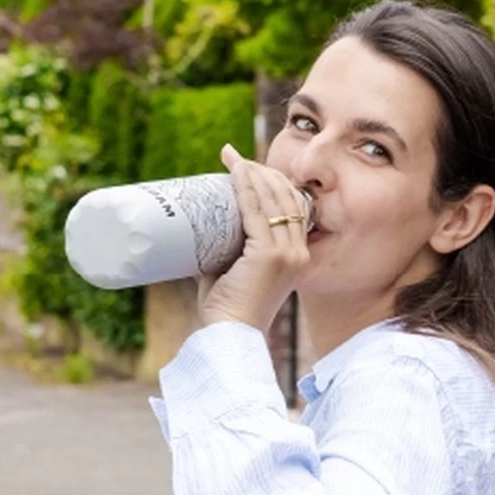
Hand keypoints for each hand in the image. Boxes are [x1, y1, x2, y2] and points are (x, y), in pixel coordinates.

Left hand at [198, 144, 309, 333]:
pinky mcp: (271, 255)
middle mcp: (299, 253)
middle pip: (287, 198)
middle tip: (234, 159)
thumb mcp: (230, 270)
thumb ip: (221, 248)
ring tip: (232, 159)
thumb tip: (195, 227)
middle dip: (261, 172)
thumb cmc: (226, 309)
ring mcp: (288, 254)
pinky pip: (258, 212)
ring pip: (275, 200)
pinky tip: (236, 173)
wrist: (231, 334)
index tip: (246, 168)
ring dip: (253, 174)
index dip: (272, 183)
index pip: (291, 207)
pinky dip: (246, 188)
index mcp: (296, 256)